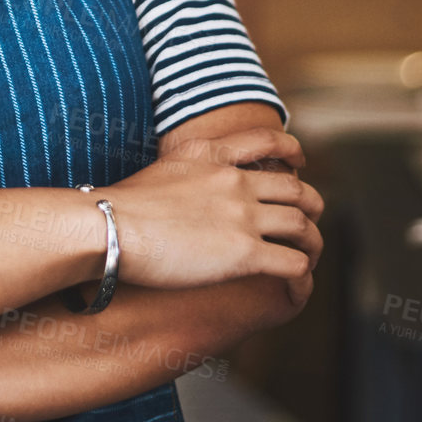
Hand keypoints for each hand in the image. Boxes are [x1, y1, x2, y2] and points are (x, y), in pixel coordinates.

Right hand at [104, 127, 323, 292]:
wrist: (110, 227)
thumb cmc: (121, 206)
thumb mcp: (162, 168)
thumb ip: (189, 170)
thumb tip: (192, 187)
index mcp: (213, 155)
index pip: (268, 140)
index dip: (292, 151)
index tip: (299, 164)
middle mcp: (235, 181)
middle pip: (295, 189)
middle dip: (310, 204)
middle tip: (310, 217)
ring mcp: (242, 217)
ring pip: (301, 225)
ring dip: (311, 241)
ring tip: (308, 253)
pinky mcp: (243, 254)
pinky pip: (292, 262)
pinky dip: (301, 272)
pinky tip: (295, 280)